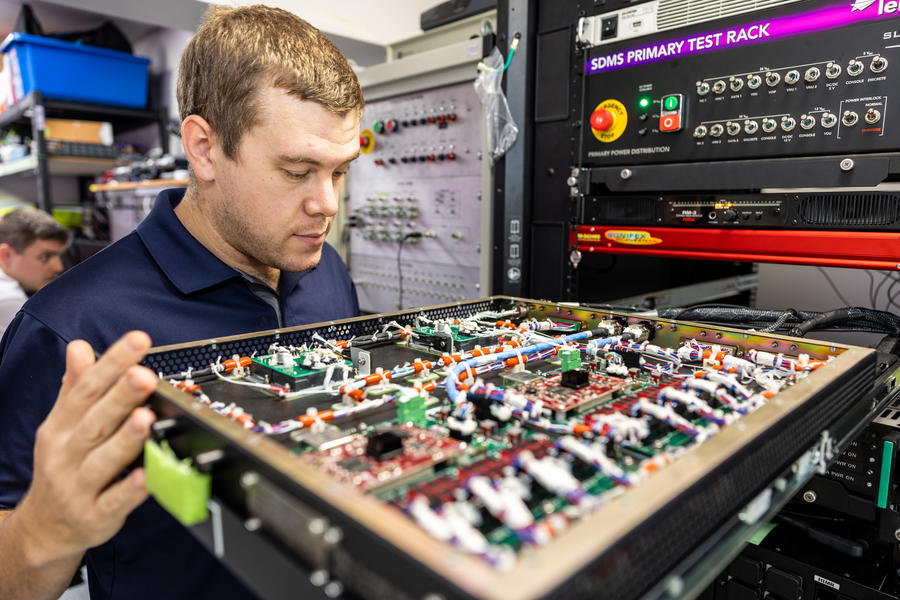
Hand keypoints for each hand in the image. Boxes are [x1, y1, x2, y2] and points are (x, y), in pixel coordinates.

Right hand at [16, 331, 157, 565]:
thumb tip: (80, 347)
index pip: (86, 389)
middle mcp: (66, 454)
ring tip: (147, 417)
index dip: (112, 363)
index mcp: (60, 426)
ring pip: (103, 460)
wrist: (45, 527)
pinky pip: (115, 502)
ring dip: (126, 439)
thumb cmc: (64, 466)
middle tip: (144, 375)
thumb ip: (76, 387)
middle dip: (120, 397)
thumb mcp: (62, 425)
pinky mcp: (96, 516)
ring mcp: (79, 487)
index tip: (138, 340)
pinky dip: (130, 489)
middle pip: (95, 422)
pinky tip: (147, 474)